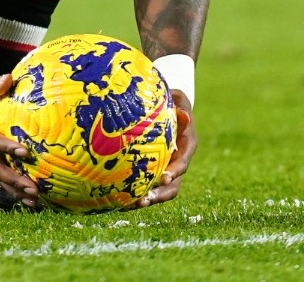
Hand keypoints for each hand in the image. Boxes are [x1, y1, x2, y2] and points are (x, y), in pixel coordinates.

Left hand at [138, 92, 196, 208]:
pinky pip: (145, 186)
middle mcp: (177, 162)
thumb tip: (184, 115)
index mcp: (186, 147)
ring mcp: (165, 169)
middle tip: (144, 200)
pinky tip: (117, 199)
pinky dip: (134, 194)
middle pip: (172, 186)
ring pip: (159, 191)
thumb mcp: (179, 99)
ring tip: (129, 205)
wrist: (165, 108)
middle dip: (159, 195)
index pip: (183, 163)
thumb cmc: (172, 101)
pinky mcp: (152, 172)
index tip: (164, 177)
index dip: (175, 172)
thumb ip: (181, 104)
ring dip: (146, 199)